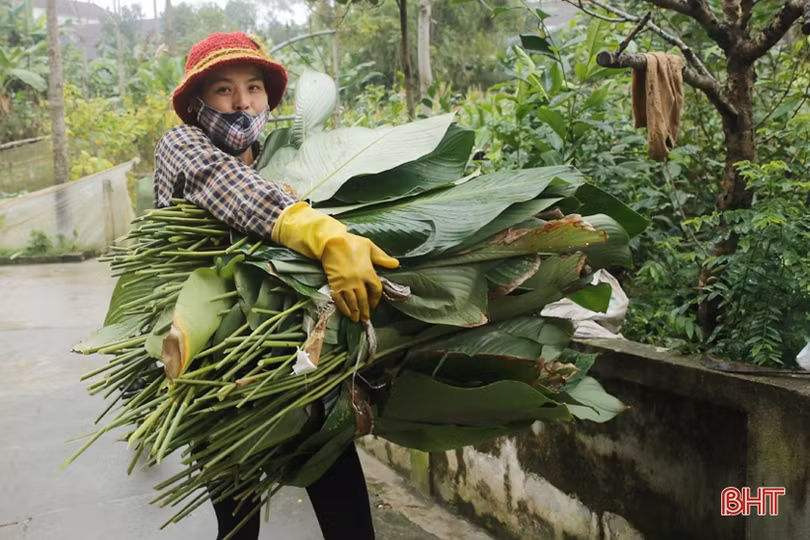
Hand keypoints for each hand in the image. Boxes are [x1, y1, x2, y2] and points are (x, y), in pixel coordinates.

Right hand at [272, 202, 398, 320]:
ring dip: (355, 312)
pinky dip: (343, 308)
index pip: (376, 290)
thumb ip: (382, 257)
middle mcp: (358, 281)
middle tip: (365, 319)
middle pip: (363, 299)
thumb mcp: (370, 246)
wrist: (330, 241)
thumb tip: (396, 264)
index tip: (374, 304)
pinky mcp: (334, 284)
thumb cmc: (351, 242)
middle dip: (365, 310)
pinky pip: (339, 300)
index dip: (376, 299)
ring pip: (352, 302)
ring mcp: (345, 284)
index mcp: (368, 272)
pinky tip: (346, 313)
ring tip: (356, 319)